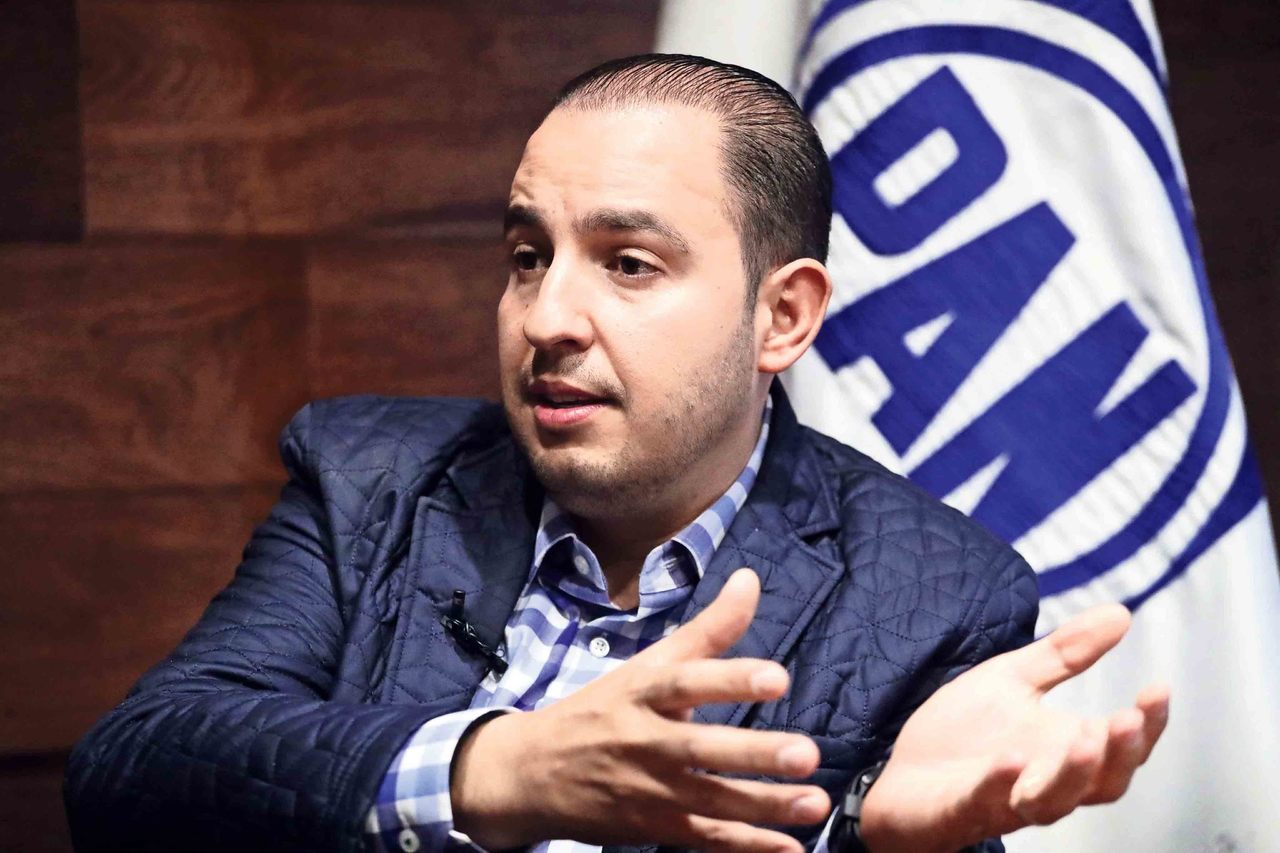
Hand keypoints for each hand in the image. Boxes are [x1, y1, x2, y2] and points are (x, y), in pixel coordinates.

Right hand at [451, 568, 830, 852]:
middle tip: (806, 753)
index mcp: (644, 692)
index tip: (777, 677)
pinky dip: (746, 845)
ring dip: (765, 805)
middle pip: (701, 748)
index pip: (687, 682)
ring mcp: (650, 790)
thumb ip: (707, 629)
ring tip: (814, 803)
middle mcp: (645, 741)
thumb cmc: (602, 709)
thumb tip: (750, 579)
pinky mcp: (655, 828)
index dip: (731, 679)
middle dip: (754, 753)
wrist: (531, 773)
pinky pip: (705, 839)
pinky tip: (788, 848)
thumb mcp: (647, 663)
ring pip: (710, 800)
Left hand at [859, 604, 1169, 852]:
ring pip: (1050, 802)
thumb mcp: (1014, 680)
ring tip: (1086, 738)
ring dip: (1071, 774)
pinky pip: (982, 802)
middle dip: (1118, 753)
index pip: (1121, 747)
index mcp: (1064, 752)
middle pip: (1099, 783)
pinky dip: (998, 785)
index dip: (1147, 725)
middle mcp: (1044, 783)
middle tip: (1128, 720)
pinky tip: (1008, 761)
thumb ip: (1065, 653)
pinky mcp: (959, 809)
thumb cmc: (965, 736)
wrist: (901, 776)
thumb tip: (1120, 612)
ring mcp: (1003, 800)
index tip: (1158, 689)